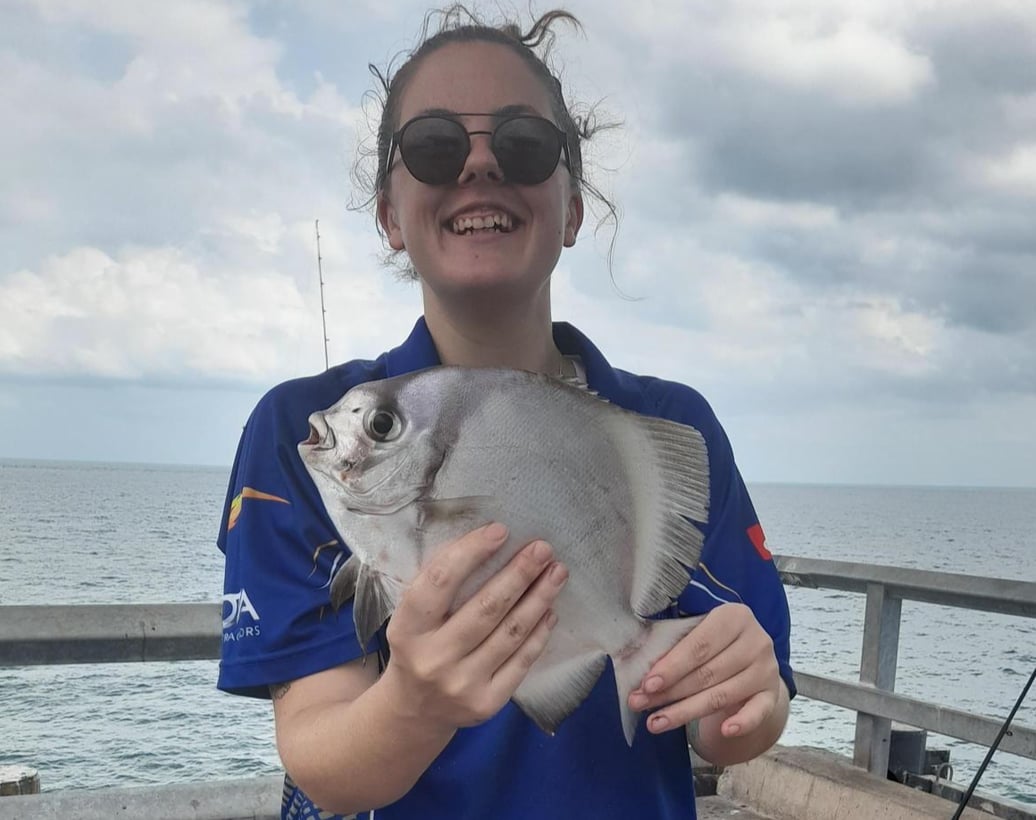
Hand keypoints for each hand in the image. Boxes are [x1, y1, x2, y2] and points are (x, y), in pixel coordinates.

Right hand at [380, 522, 567, 730]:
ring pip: (511, 633)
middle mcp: (434, 658)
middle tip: (543, 549)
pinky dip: (540, 632)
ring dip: (539, 598)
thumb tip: (487, 542)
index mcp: (407, 628)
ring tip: (557, 573)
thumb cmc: (418, 645)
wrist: (415, 710)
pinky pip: (522, 661)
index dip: (471, 552)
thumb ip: (439, 583)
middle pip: (486, 608)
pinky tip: (550, 610)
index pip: (440, 581)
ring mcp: (462, 684)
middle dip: (519, 573)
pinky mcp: (487, 703)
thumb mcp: (412, 616)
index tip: (500, 530)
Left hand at [628, 603, 780, 739]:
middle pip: (707, 673)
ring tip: (655, 722)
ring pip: (721, 696)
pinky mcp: (771, 694)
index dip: (672, 666)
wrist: (750, 651)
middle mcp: (756, 641)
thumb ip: (675, 640)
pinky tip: (723, 730)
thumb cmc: (713, 639)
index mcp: (734, 616)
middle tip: (639, 704)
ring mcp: (766, 669)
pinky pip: (758, 712)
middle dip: (670, 692)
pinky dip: (742, 723)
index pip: (699, 645)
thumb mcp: (698, 628)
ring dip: (685, 712)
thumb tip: (638, 664)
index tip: (647, 684)